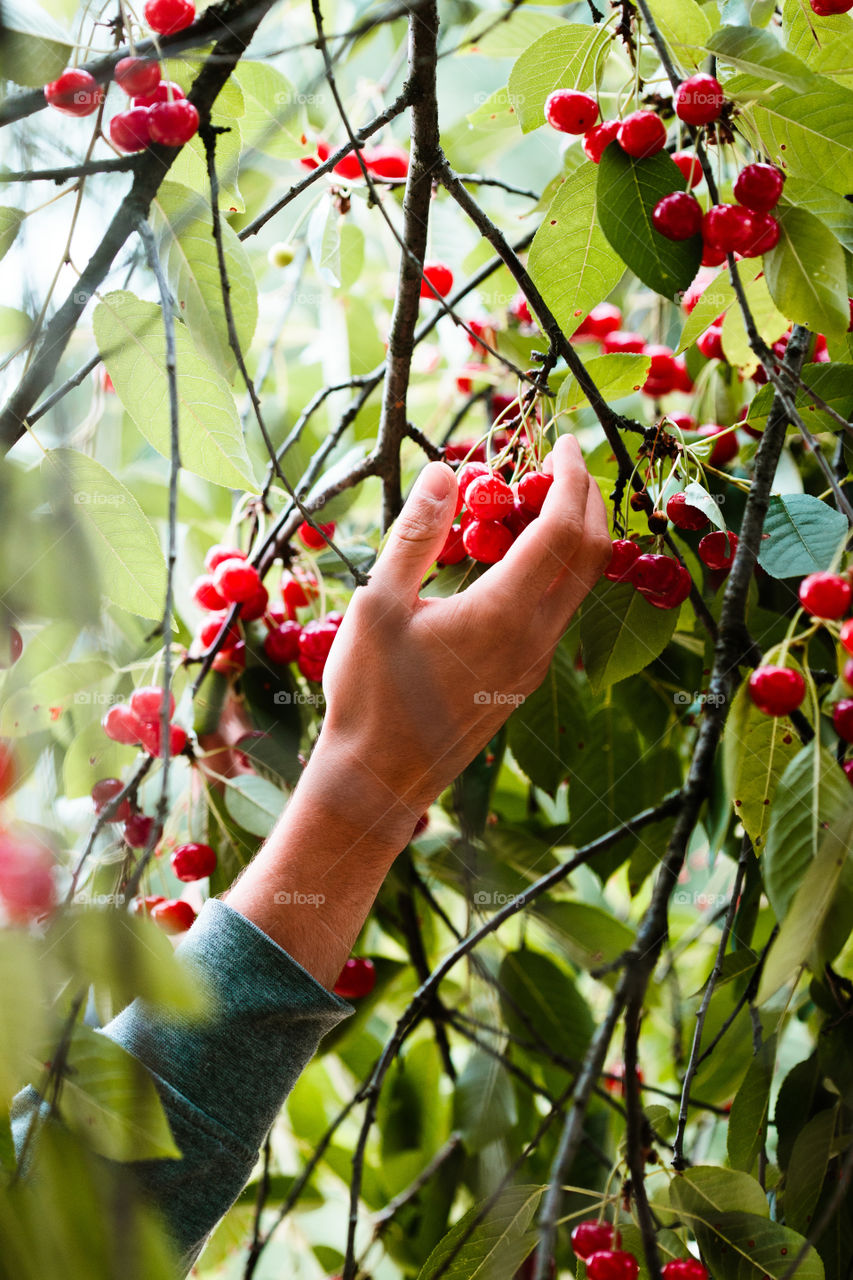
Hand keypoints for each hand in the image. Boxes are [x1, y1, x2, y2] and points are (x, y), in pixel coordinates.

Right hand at [317, 435, 610, 838]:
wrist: (380, 779)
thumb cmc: (370, 694)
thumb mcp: (378, 605)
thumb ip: (416, 535)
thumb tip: (445, 471)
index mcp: (504, 611)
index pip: (561, 529)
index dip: (568, 478)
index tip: (561, 442)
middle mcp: (536, 637)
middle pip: (590, 554)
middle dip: (586, 499)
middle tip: (564, 461)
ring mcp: (536, 662)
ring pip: (580, 586)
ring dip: (575, 535)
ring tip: (543, 501)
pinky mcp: (525, 680)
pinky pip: (561, 611)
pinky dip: (558, 570)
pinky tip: (523, 559)